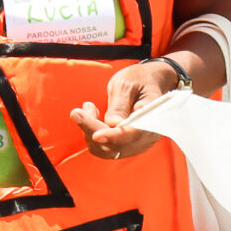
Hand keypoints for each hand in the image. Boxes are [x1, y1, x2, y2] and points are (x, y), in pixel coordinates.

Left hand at [69, 59, 183, 160]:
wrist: (146, 83)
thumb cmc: (138, 80)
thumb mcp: (126, 85)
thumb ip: (120, 105)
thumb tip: (113, 125)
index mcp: (153, 119)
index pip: (133, 134)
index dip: (114, 137)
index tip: (95, 135)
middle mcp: (147, 137)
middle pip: (115, 145)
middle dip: (92, 129)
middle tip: (77, 111)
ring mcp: (136, 144)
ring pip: (105, 149)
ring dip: (90, 130)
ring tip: (89, 107)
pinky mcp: (124, 146)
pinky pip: (103, 148)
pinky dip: (92, 133)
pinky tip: (93, 114)